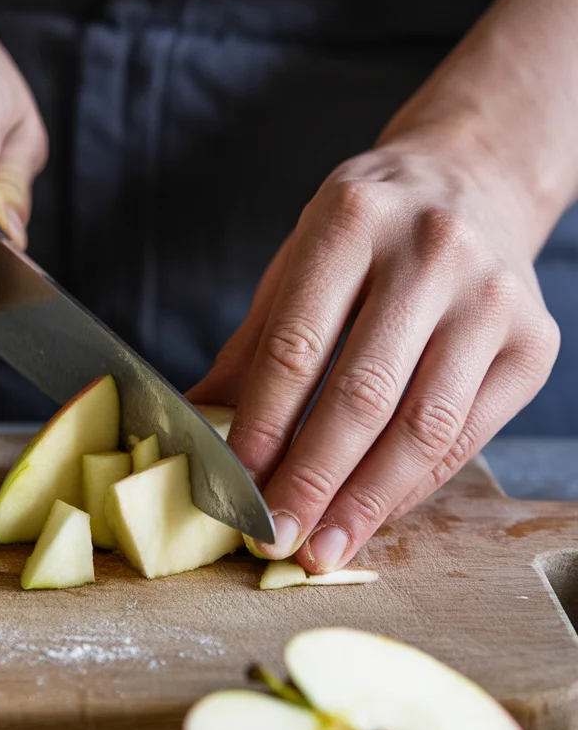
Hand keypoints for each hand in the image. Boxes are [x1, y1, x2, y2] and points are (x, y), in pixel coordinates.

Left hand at [189, 141, 559, 569]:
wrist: (474, 181)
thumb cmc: (368, 233)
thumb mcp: (297, 262)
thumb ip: (252, 346)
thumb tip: (195, 421)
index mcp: (352, 219)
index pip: (297, 346)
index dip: (264, 428)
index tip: (236, 489)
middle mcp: (430, 252)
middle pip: (362, 393)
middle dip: (313, 479)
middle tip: (275, 537)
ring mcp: (491, 297)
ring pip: (423, 427)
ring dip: (367, 501)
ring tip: (323, 548)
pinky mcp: (533, 342)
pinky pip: (466, 436)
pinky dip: (413, 486)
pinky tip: (373, 514)